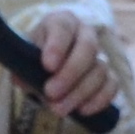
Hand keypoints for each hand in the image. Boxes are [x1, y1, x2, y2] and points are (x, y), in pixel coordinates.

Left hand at [29, 11, 114, 126]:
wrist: (48, 67)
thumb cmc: (36, 58)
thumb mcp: (24, 58)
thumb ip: (23, 68)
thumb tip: (24, 81)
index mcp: (62, 22)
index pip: (63, 28)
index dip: (57, 46)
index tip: (47, 66)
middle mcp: (85, 34)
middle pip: (88, 48)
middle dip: (70, 73)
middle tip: (51, 93)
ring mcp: (99, 55)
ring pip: (99, 70)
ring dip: (79, 92)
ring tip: (58, 109)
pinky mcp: (108, 76)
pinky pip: (112, 86)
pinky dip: (99, 99)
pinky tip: (82, 110)